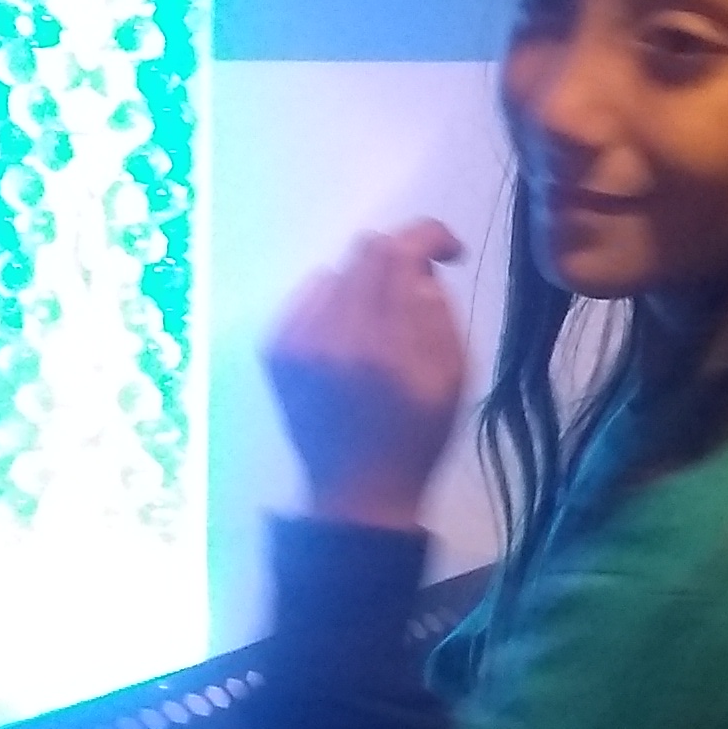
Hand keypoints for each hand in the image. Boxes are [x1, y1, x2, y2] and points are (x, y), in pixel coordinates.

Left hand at [264, 223, 467, 527]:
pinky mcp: (275, 350)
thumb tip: (419, 271)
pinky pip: (306, 298)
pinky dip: (330, 307)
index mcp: (387, 344)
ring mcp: (298, 342)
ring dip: (362, 287)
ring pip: (335, 273)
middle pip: (365, 252)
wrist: (358, 492)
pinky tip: (343, 343)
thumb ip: (438, 315)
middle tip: (413, 287)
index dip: (427, 236)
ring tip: (375, 327)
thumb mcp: (452, 378)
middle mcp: (336, 335)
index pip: (399, 251)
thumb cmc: (416, 435)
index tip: (447, 252)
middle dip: (398, 259)